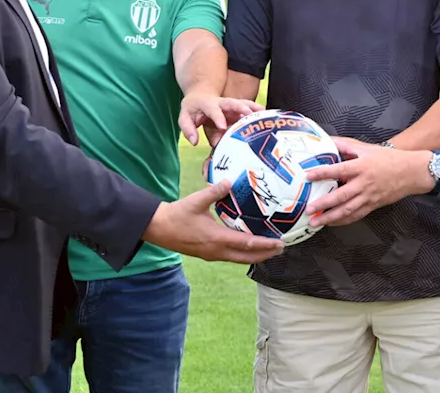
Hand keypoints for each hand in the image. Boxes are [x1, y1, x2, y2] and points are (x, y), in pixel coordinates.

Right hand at [142, 181, 282, 263]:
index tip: (279, 243)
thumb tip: (230, 181)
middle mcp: (217, 250)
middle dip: (265, 254)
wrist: (158, 229)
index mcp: (217, 238)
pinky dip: (243, 254)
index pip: (247, 244)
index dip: (265, 244)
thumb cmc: (177, 215)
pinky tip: (248, 247)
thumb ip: (214, 191)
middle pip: (247, 257)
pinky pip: (231, 256)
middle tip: (281, 248)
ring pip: (239, 259)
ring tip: (269, 250)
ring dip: (256, 256)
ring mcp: (212, 254)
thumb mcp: (196, 200)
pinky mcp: (208, 254)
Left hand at [178, 94, 261, 146]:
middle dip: (240, 107)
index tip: (222, 126)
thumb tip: (195, 142)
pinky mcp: (238, 109)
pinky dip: (258, 112)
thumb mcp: (185, 117)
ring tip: (263, 113)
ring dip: (253, 108)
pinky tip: (269, 117)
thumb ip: (188, 129)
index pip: (213, 109)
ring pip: (243, 104)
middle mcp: (221, 102)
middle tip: (247, 114)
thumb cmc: (193, 109)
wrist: (201, 95)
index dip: (218, 117)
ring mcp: (231, 105)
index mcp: (207, 104)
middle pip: (231, 102)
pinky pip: (250, 109)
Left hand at [302, 138, 428, 227]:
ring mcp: (369, 196)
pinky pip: (356, 215)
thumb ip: (346, 145)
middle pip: (341, 196)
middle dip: (323, 204)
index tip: (308, 176)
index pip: (339, 170)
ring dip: (330, 217)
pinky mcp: (373, 205)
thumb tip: (328, 141)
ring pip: (348, 210)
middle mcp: (364, 183)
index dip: (323, 173)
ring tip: (316, 222)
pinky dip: (343, 221)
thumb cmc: (389, 159)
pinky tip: (332, 222)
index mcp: (361, 167)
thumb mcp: (366, 148)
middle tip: (309, 209)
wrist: (412, 172)